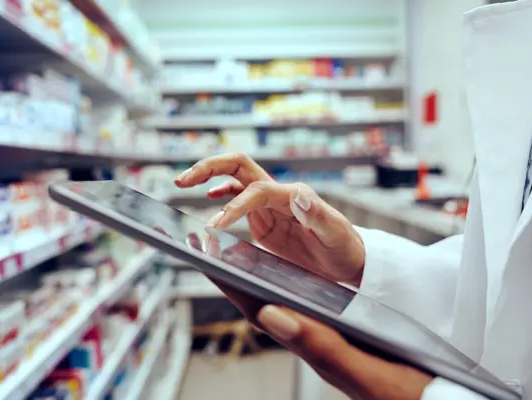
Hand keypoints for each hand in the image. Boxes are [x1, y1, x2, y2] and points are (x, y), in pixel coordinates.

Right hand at [175, 153, 364, 285]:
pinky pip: (239, 198)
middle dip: (210, 167)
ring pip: (235, 179)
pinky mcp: (265, 218)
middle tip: (183, 180)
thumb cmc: (344, 248)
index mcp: (292, 196)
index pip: (255, 190)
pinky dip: (221, 194)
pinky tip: (209, 199)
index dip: (233, 205)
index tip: (215, 225)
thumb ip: (318, 215)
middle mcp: (278, 195)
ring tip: (183, 183)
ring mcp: (270, 205)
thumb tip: (299, 194)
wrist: (348, 259)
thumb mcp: (336, 234)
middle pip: (239, 166)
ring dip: (209, 176)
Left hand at [205, 276, 431, 399]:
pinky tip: (285, 277)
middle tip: (210, 246)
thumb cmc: (404, 391)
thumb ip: (320, 345)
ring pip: (282, 305)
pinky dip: (287, 286)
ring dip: (257, 279)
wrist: (434, 399)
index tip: (204, 255)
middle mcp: (313, 344)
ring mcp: (326, 340)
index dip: (231, 283)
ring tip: (236, 254)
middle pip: (264, 305)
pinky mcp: (342, 337)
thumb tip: (270, 313)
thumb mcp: (365, 369)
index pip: (261, 311)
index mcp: (313, 348)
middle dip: (235, 276)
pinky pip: (305, 308)